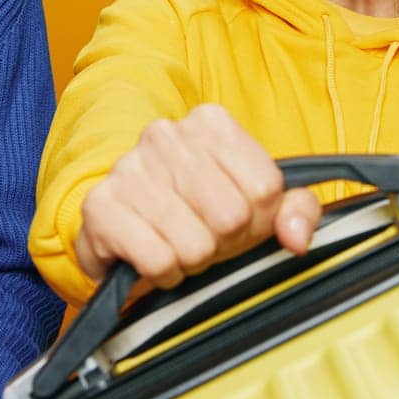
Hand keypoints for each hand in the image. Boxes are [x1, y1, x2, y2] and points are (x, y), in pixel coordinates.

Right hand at [72, 103, 321, 288]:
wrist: (122, 235)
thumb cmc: (197, 216)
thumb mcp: (255, 209)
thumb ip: (295, 212)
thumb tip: (297, 237)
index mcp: (209, 123)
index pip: (266, 187)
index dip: (259, 221)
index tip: (238, 222)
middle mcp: (165, 135)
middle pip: (232, 216)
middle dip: (225, 243)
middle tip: (206, 239)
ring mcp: (128, 167)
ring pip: (195, 244)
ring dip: (192, 262)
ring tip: (177, 248)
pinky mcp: (100, 206)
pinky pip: (158, 260)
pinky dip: (162, 274)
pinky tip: (152, 260)